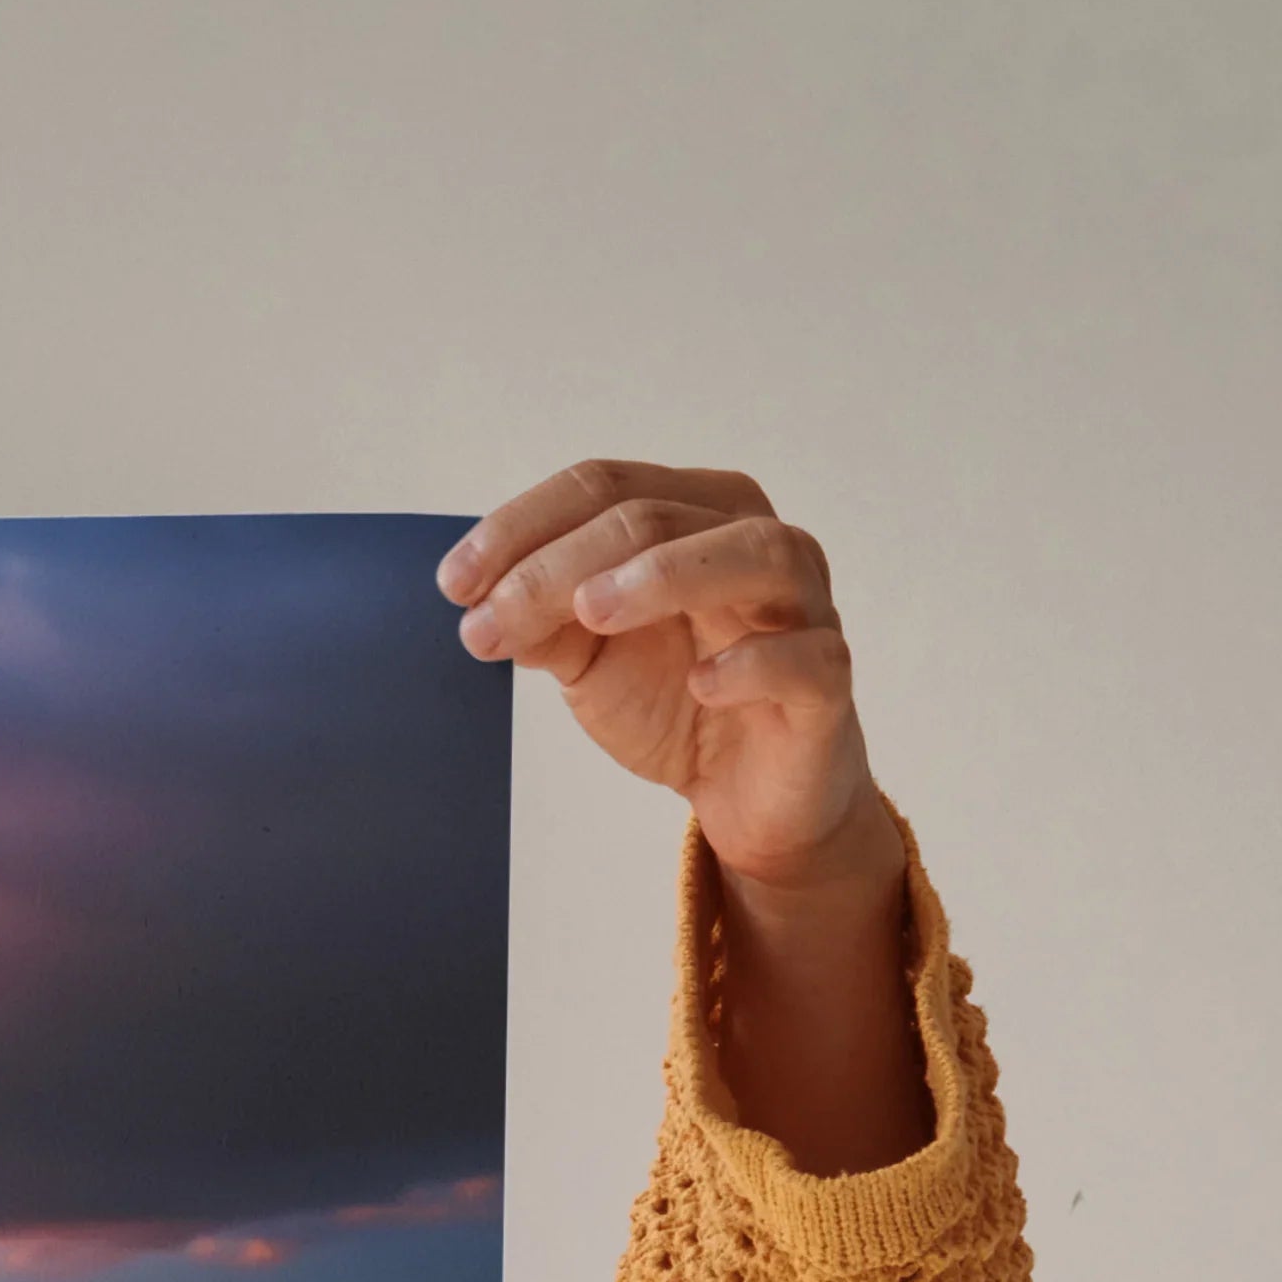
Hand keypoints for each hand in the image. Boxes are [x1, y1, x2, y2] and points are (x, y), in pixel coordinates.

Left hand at [444, 460, 927, 1169]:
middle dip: (560, 565)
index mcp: (694, 516)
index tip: (454, 583)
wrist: (746, 794)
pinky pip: (805, 657)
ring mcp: (802, 607)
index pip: (605, 487)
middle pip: (657, 516)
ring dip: (666, 575)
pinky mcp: (826, 682)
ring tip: (591, 612)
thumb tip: (482, 602)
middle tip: (491, 618)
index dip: (523, 526)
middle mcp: (755, 542)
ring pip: (752, 554)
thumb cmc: (677, 701)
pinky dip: (753, 663)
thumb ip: (544, 622)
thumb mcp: (590, 659)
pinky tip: (702, 682)